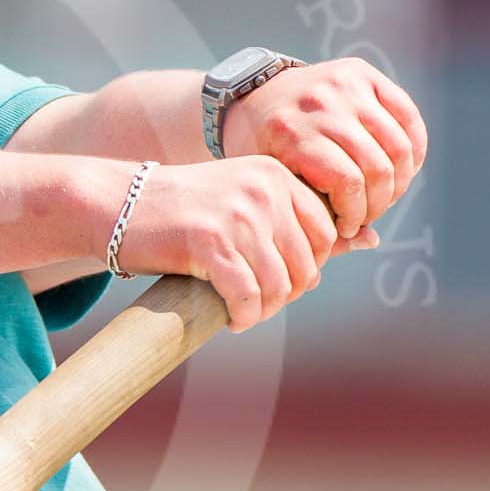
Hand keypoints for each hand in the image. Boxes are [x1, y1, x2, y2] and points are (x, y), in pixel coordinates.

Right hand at [114, 157, 379, 331]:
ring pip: (279, 285)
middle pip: (308, 264)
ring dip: (264, 310)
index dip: (306, 267)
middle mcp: (263, 189)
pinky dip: (243, 316)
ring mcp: (237, 214)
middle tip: (257, 302)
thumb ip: (303, 220)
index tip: (273, 277)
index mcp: (276, 174)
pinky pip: (247, 297)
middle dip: (288, 293)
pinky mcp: (210, 243)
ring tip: (243, 312)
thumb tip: (373, 240)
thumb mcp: (247, 204)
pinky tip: (228, 317)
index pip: (326, 233)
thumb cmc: (184, 211)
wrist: (116, 204)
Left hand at [221, 57, 426, 239]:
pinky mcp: (364, 73)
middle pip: (376, 167)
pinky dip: (413, 149)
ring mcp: (344, 84)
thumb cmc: (262, 151)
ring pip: (398, 146)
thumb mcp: (275, 184)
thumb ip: (316, 216)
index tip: (346, 226)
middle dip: (378, 203)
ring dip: (398, 181)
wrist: (252, 96)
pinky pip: (408, 116)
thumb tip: (371, 240)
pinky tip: (400, 170)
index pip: (347, 183)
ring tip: (382, 196)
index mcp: (290, 132)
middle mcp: (320, 103)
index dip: (355, 214)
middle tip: (367, 216)